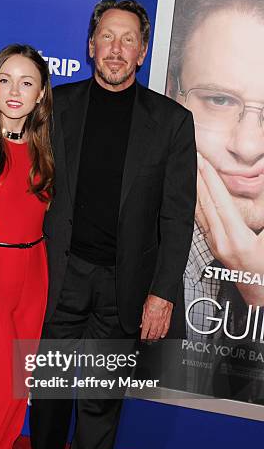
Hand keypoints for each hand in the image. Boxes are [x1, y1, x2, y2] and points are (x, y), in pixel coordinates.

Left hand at [140, 294, 172, 339]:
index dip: (143, 336)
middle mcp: (155, 320)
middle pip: (152, 333)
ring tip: (154, 340)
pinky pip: (166, 328)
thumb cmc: (154, 298)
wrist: (163, 295)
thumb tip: (142, 323)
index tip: (143, 338)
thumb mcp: (144, 307)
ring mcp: (162, 320)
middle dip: (150, 338)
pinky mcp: (168, 318)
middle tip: (148, 342)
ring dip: (156, 337)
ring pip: (159, 332)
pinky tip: (162, 335)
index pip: (145, 330)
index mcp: (148, 317)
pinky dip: (164, 333)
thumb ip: (143, 317)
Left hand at [196, 154, 263, 305]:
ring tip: (190, 170)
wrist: (261, 292)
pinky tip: (194, 194)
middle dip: (199, 179)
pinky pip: (201, 221)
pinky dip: (197, 204)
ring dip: (195, 189)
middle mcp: (222, 243)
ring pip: (201, 213)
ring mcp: (215, 246)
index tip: (204, 162)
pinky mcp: (214, 247)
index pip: (221, 203)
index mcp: (238, 240)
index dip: (211, 180)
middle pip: (206, 205)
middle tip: (192, 157)